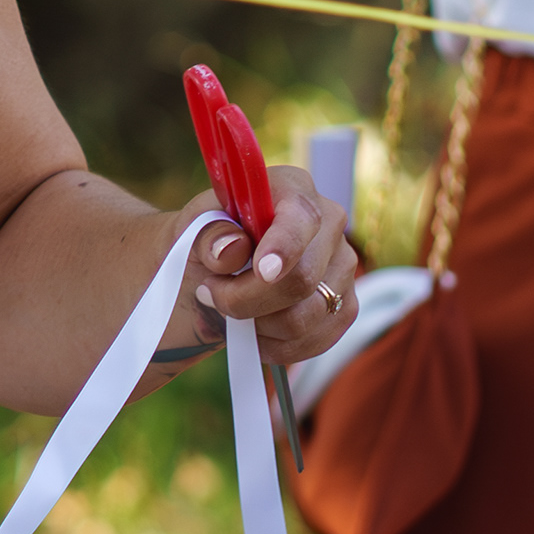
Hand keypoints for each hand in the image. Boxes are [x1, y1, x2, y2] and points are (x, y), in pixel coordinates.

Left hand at [173, 164, 361, 368]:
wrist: (212, 272)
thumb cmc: (203, 241)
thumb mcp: (191, 227)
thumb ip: (207, 234)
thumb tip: (231, 249)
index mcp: (292, 188)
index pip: (301, 217)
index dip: (284, 246)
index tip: (262, 272)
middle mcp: (329, 224)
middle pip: (302, 278)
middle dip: (247, 298)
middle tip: (208, 294)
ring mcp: (342, 268)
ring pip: (306, 318)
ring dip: (256, 324)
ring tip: (227, 309)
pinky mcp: (343, 307)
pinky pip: (315, 341)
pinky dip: (275, 346)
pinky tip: (251, 330)